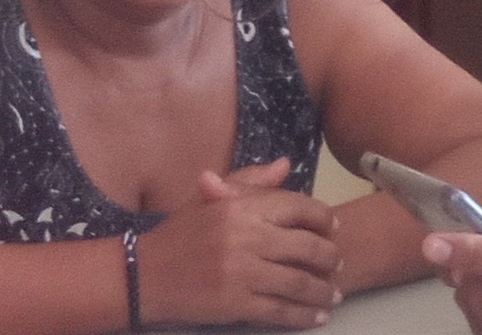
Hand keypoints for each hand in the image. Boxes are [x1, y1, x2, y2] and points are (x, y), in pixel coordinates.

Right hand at [136, 157, 344, 328]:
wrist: (142, 276)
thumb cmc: (178, 234)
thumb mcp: (209, 199)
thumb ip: (250, 182)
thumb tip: (287, 164)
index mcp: (241, 207)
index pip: (298, 207)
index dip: (323, 218)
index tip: (334, 227)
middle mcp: (247, 237)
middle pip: (307, 246)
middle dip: (330, 257)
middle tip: (338, 264)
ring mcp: (243, 273)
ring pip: (300, 282)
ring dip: (323, 291)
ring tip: (334, 295)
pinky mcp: (237, 304)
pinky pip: (281, 311)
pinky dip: (304, 316)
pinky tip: (316, 317)